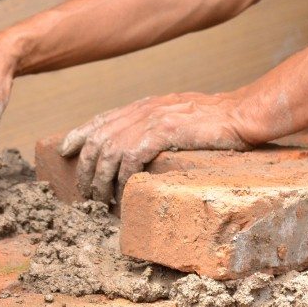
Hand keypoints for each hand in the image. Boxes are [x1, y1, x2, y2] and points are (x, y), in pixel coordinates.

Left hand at [59, 92, 249, 202]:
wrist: (243, 113)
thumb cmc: (217, 120)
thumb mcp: (179, 115)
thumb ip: (158, 125)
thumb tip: (143, 147)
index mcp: (144, 106)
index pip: (101, 119)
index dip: (78, 134)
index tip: (64, 150)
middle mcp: (143, 110)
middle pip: (98, 139)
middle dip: (86, 168)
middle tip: (85, 193)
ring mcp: (152, 120)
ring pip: (109, 151)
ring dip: (100, 180)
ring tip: (99, 200)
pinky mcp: (164, 132)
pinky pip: (131, 158)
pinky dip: (123, 179)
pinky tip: (123, 194)